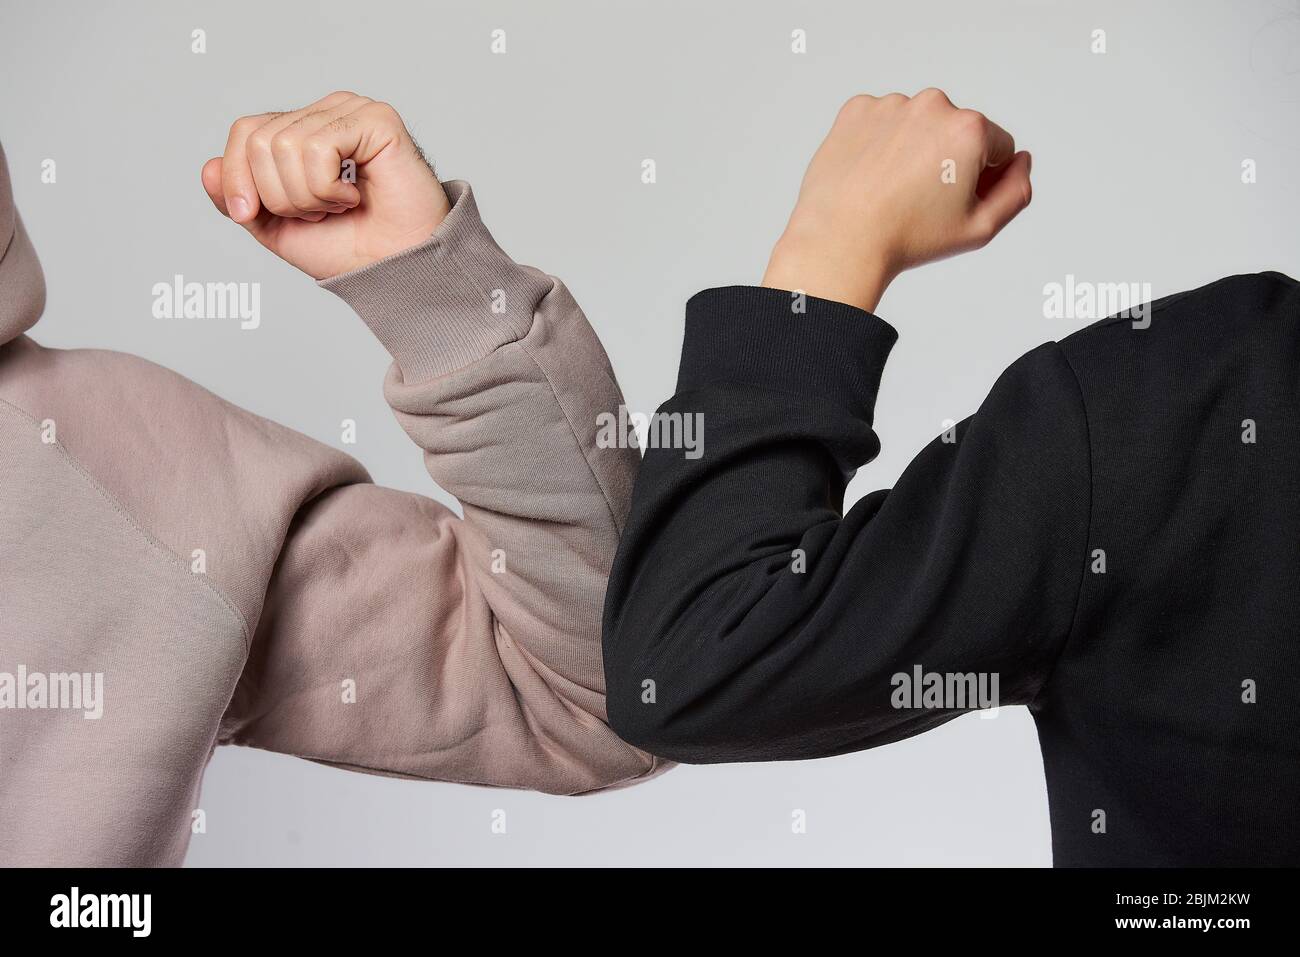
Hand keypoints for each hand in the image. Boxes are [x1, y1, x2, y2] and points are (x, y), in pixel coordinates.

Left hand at [201, 91, 450, 279]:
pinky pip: (318, 147)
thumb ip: (241, 198)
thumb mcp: (276, 228)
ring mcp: (352, 112)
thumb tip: (208, 169)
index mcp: (304, 130)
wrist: (395, 270)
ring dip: (307, 195)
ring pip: (285, 146)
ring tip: (339, 206)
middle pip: (260, 140)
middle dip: (279, 195)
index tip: (251, 216)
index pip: (245, 131)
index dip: (236, 176)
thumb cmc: (351, 248)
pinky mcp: (376, 120)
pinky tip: (354, 196)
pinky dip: (327, 187)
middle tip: (318, 213)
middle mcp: (327, 113)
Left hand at [762, 89, 1031, 311]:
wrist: (840, 240)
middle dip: (946, 159)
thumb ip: (1017, 192)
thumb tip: (1020, 162)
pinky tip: (870, 175)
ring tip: (891, 189)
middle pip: (956, 131)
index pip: (997, 147)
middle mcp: (932, 105)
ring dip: (911, 149)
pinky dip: (878, 144)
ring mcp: (891, 105)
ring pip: (916, 125)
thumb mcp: (980, 228)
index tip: (953, 201)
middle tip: (919, 199)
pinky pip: (880, 123)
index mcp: (969, 128)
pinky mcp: (856, 110)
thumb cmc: (907, 238)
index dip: (982, 179)